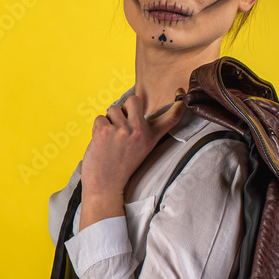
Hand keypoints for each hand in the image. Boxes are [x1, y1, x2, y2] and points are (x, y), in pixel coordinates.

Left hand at [79, 88, 186, 229]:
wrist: (106, 186)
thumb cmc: (120, 167)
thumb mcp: (141, 150)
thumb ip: (141, 131)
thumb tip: (131, 108)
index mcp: (151, 137)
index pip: (170, 119)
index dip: (178, 105)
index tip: (182, 92)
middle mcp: (139, 131)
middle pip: (134, 100)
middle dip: (124, 108)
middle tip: (120, 127)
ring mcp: (122, 130)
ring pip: (113, 109)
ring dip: (108, 121)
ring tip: (110, 139)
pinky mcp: (105, 131)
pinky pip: (99, 118)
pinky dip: (97, 129)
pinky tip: (100, 143)